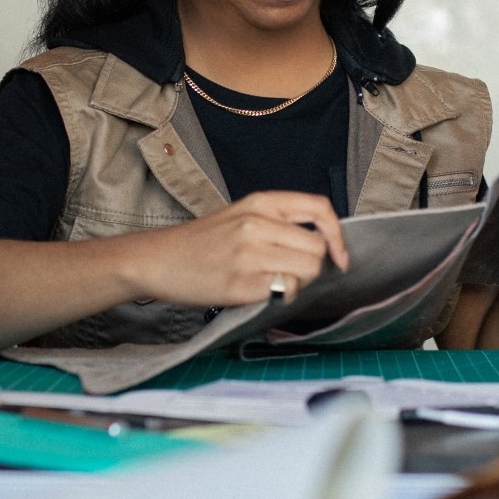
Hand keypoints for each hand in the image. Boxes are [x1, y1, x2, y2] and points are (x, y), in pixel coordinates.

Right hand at [124, 190, 348, 306]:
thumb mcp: (242, 214)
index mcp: (260, 202)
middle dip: (312, 266)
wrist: (159, 259)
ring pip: (306, 272)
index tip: (339, 255)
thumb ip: (280, 221)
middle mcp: (256, 224)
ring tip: (272, 281)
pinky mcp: (241, 284)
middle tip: (290, 271)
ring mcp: (249, 254)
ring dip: (298, 282)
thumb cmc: (203, 241)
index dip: (337, 235)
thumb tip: (324, 243)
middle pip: (317, 249)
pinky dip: (279, 296)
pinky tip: (258, 291)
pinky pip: (284, 291)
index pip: (319, 209)